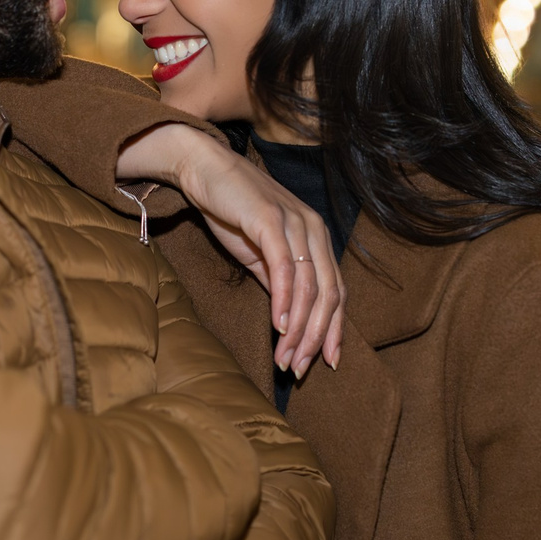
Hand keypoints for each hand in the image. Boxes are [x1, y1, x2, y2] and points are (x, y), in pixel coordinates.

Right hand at [119, 124, 343, 375]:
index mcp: (317, 237)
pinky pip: (284, 266)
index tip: (326, 362)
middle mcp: (314, 229)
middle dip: (316, 338)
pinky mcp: (270, 220)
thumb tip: (290, 319)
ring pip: (308, 286)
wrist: (204, 169)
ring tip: (286, 358)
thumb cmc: (231, 209)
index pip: (336, 292)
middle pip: (328, 294)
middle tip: (298, 369)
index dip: (334, 330)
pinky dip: (284, 299)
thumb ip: (279, 281)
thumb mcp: (260, 253)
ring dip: (298, 328)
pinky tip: (277, 325)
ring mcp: (295, 223)